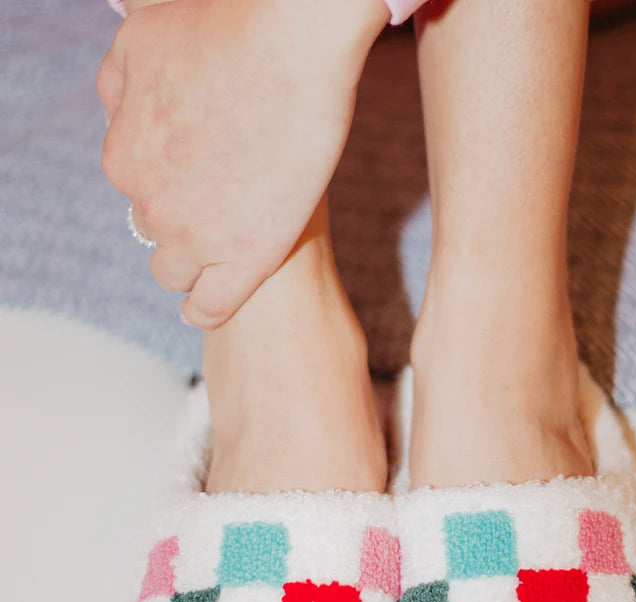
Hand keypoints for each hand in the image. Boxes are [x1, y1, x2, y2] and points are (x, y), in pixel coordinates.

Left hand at [98, 0, 386, 327]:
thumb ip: (121, 88)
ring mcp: (199, 237)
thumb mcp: (141, 42)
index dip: (166, 178)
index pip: (135, 186)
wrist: (290, 40)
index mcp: (123, 159)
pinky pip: (211, 308)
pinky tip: (205, 306)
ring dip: (192, 260)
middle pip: (156, 228)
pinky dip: (204, 310)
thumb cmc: (222, 28)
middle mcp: (153, 204)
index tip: (196, 169)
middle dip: (182, 214)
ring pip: (176, 271)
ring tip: (222, 243)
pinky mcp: (248, 259)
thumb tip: (116, 115)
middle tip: (223, 194)